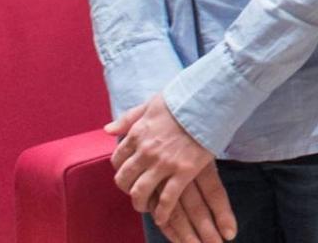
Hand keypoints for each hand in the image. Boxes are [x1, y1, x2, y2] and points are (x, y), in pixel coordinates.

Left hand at [106, 96, 232, 241]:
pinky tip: (162, 217)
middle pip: (124, 179)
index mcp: (137, 134)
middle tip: (135, 192)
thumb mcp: (150, 104)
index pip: (117, 159)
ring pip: (140, 192)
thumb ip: (128, 118)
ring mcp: (164, 163)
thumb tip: (108, 130)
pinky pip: (167, 199)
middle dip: (126, 189)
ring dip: (140, 203)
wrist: (209, 100)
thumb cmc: (182, 99)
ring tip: (146, 206)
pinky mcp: (183, 171)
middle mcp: (146, 151)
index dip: (121, 169)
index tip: (129, 173)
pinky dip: (162, 212)